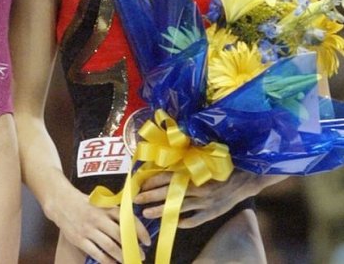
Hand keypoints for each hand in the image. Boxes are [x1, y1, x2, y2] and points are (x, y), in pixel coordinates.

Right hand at [48, 182, 150, 262]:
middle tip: (140, 255)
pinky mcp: (79, 239)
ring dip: (122, 256)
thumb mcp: (100, 202)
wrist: (60, 201)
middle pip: (120, 235)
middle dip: (133, 248)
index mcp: (105, 207)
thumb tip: (132, 226)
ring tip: (129, 261)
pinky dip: (107, 261)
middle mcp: (98, 218)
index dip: (140, 231)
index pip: (127, 219)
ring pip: (110, 246)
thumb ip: (113, 212)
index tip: (147, 241)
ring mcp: (88, 229)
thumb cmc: (83, 202)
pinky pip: (96, 253)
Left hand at [134, 170, 284, 228]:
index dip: (152, 181)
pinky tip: (173, 224)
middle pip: (169, 193)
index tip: (138, 184)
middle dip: (150, 197)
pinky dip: (184, 222)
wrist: (246, 177)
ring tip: (146, 213)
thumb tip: (165, 158)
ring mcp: (205, 202)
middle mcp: (197, 188)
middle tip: (136, 200)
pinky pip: (196, 220)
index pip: (167, 177)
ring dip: (161, 211)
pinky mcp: (213, 213)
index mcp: (194, 173)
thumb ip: (185, 161)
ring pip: (179, 208)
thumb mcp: (202, 159)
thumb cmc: (221, 165)